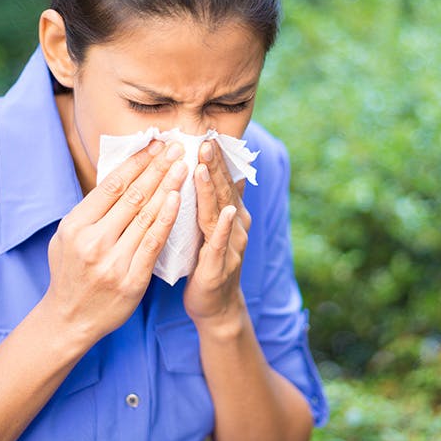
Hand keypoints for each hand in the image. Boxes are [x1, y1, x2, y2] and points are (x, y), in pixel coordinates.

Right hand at [43, 141, 186, 341]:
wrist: (69, 320)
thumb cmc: (71, 273)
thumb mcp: (66, 237)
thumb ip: (90, 211)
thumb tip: (121, 177)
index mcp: (75, 225)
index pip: (112, 186)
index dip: (136, 163)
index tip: (155, 145)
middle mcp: (93, 240)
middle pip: (132, 196)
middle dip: (157, 168)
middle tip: (176, 147)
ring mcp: (113, 261)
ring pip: (146, 215)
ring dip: (167, 186)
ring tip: (183, 166)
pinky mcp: (131, 279)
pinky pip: (153, 243)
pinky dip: (166, 219)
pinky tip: (178, 199)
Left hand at [184, 139, 250, 324]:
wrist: (216, 307)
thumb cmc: (208, 263)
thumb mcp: (210, 227)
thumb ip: (214, 201)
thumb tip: (224, 171)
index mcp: (231, 215)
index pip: (223, 181)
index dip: (216, 158)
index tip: (206, 133)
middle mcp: (236, 227)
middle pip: (224, 191)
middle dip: (215, 165)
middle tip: (205, 140)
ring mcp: (231, 247)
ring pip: (222, 212)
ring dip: (215, 189)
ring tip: (205, 166)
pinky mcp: (221, 267)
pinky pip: (221, 244)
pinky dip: (224, 228)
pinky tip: (227, 213)